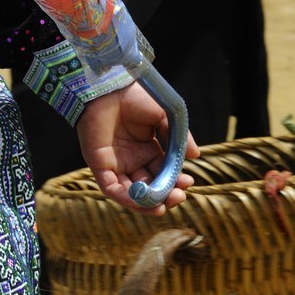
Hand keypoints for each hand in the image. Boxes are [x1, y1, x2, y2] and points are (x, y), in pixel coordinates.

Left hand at [77, 80, 199, 212]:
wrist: (108, 87)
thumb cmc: (134, 97)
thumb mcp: (164, 116)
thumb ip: (179, 137)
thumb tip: (196, 156)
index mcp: (147, 148)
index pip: (163, 172)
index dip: (175, 180)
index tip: (188, 182)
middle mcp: (132, 159)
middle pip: (150, 186)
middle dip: (164, 195)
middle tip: (178, 196)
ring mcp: (115, 164)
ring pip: (132, 193)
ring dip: (147, 203)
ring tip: (162, 206)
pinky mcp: (99, 165)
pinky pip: (112, 188)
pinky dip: (126, 198)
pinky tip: (141, 200)